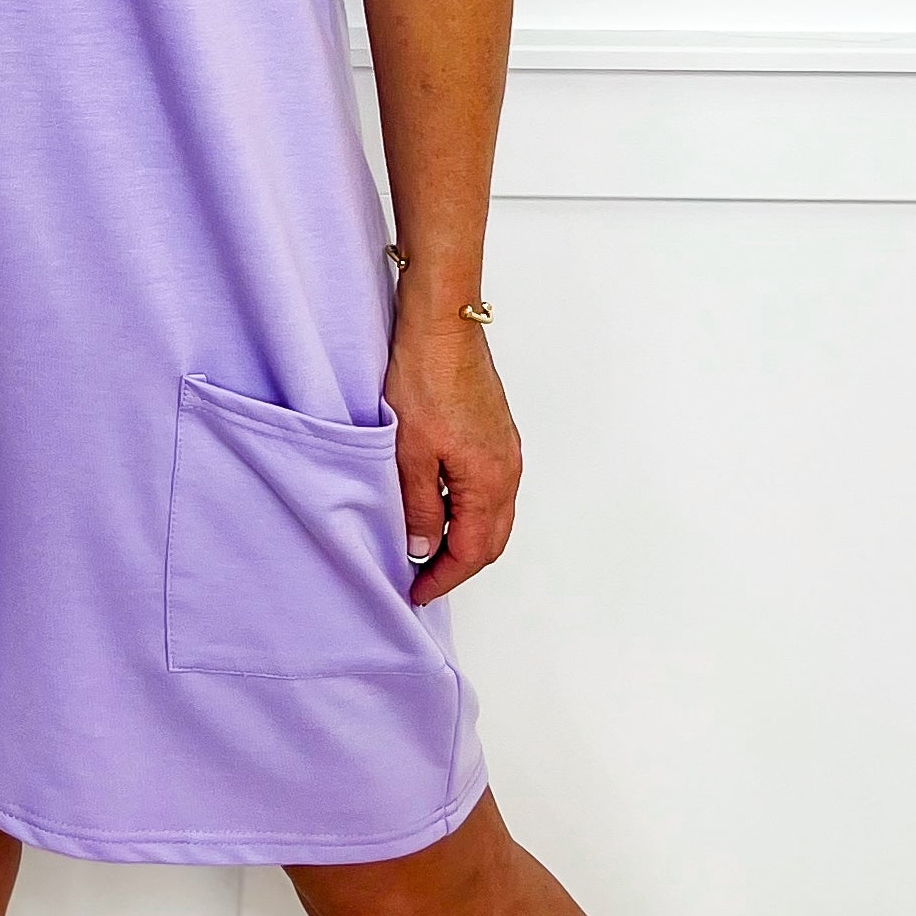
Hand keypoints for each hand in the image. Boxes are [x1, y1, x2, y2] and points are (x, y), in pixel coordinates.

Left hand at [385, 301, 520, 606]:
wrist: (443, 323)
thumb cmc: (426, 377)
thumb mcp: (408, 452)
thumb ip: (419, 506)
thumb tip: (422, 547)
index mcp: (490, 479)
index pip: (473, 550)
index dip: (444, 577)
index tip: (417, 591)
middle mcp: (507, 468)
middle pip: (491, 539)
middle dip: (459, 564)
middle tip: (423, 578)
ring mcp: (505, 449)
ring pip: (492, 514)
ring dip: (464, 537)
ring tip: (426, 545)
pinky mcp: (496, 433)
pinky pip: (489, 488)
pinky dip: (468, 510)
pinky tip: (438, 504)